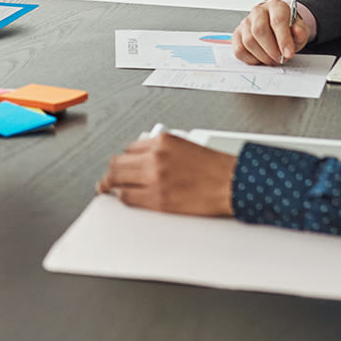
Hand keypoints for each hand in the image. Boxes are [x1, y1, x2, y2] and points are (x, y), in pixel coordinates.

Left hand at [97, 132, 236, 215]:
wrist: (233, 183)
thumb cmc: (217, 168)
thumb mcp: (187, 146)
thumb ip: (164, 150)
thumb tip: (144, 158)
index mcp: (163, 141)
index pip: (130, 148)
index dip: (125, 159)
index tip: (123, 165)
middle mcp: (155, 156)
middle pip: (118, 163)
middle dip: (111, 171)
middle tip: (107, 179)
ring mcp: (155, 178)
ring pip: (117, 179)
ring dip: (110, 184)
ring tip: (107, 189)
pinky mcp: (158, 199)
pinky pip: (128, 198)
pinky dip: (123, 198)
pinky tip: (124, 198)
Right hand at [234, 0, 311, 65]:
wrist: (277, 26)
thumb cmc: (288, 28)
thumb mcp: (299, 29)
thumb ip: (300, 30)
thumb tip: (297, 32)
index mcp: (275, 6)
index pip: (277, 20)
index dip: (283, 39)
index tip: (289, 53)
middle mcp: (258, 11)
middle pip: (259, 30)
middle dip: (271, 50)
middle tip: (281, 59)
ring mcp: (245, 23)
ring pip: (248, 41)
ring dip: (263, 56)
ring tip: (273, 59)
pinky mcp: (237, 35)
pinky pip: (239, 50)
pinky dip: (251, 59)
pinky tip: (261, 58)